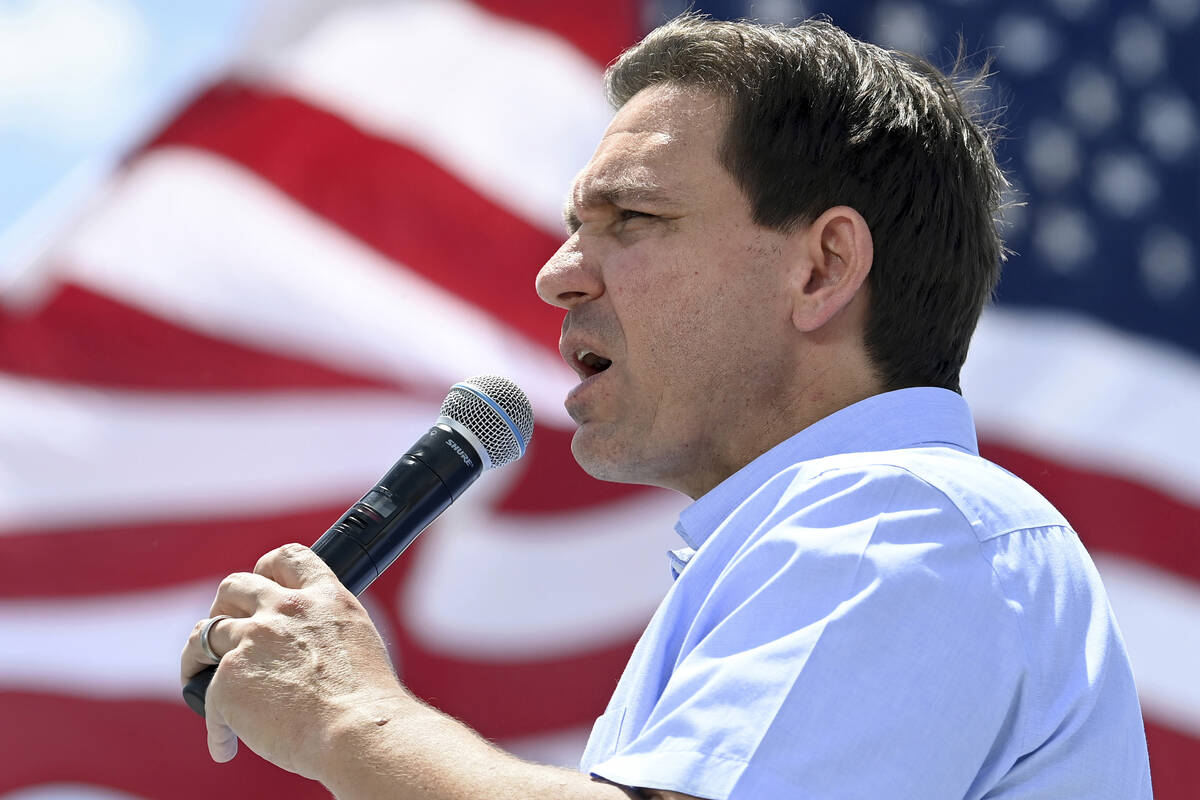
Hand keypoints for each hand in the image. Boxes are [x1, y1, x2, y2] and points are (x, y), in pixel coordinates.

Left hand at [180, 543, 403, 775]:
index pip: (287, 558)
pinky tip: (225, 746)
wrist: (356, 730)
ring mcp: (252, 641)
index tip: (261, 582)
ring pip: (204, 634)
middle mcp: (284, 610)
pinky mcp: (228, 679)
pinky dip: (216, 726)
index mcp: (323, 598)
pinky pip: (207, 697)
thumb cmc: (366, 701)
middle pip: (233, 586)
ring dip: (197, 655)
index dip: (266, 568)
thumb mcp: (356, 641)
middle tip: (224, 628)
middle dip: (222, 605)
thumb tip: (303, 652)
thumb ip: (325, 631)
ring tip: (198, 675)